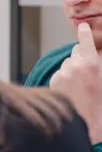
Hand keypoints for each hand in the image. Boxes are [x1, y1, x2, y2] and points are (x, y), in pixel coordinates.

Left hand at [50, 22, 101, 142]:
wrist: (85, 124)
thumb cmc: (99, 104)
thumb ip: (100, 64)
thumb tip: (98, 56)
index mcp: (91, 64)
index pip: (85, 42)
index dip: (84, 33)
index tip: (82, 27)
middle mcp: (75, 66)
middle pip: (75, 52)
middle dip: (80, 57)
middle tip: (87, 72)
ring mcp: (63, 74)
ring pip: (66, 64)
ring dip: (71, 69)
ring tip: (79, 87)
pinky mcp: (54, 82)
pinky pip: (59, 74)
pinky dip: (63, 80)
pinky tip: (70, 92)